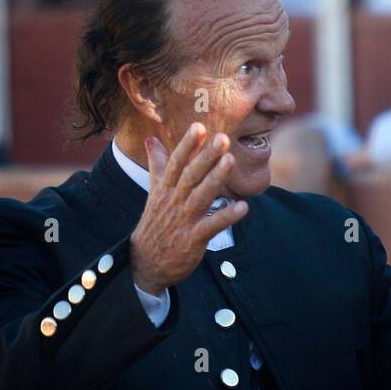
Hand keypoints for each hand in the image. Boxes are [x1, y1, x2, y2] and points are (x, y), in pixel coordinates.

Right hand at [129, 123, 248, 294]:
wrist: (146, 262)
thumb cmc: (155, 221)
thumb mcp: (154, 191)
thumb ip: (157, 164)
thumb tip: (151, 138)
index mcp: (166, 188)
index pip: (176, 163)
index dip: (187, 145)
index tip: (199, 127)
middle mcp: (174, 201)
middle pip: (190, 175)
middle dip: (206, 156)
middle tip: (223, 138)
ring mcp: (184, 220)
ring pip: (201, 196)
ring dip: (216, 179)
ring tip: (231, 161)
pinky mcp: (193, 239)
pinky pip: (212, 225)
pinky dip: (227, 216)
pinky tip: (243, 207)